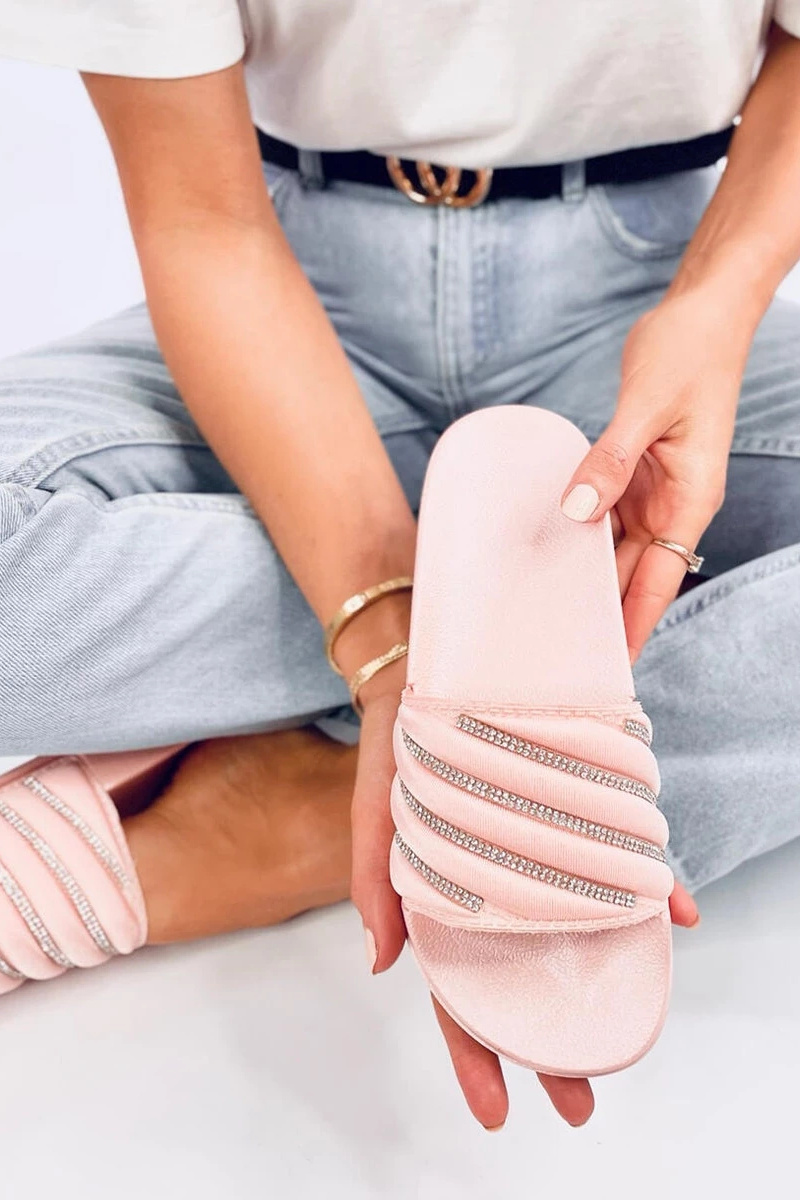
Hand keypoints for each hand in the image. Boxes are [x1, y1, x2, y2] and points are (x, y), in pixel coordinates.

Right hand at [350, 657, 699, 1129]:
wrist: (436, 663)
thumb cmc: (400, 740)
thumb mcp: (376, 803)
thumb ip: (372, 876)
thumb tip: (379, 963)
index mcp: (442, 898)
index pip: (456, 990)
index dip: (475, 1050)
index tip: (497, 1108)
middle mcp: (492, 887)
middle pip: (519, 983)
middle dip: (547, 1048)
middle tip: (578, 1102)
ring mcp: (530, 858)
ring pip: (565, 937)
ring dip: (594, 988)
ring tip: (620, 1041)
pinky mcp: (564, 820)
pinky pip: (605, 867)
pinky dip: (641, 894)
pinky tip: (672, 917)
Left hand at [560, 292, 749, 662]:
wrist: (701, 312)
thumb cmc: (688, 352)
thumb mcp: (646, 405)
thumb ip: (610, 460)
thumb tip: (577, 509)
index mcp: (689, 498)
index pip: (660, 579)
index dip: (635, 624)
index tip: (612, 666)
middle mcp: (672, 504)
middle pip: (633, 574)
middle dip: (602, 614)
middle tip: (558, 652)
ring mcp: (651, 491)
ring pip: (614, 550)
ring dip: (585, 579)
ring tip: (544, 617)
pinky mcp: (631, 472)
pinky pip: (601, 517)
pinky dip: (577, 536)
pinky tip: (546, 555)